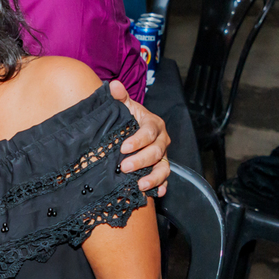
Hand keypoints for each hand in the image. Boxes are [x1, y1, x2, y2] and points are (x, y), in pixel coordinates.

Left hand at [108, 80, 169, 196]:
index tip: (123, 147)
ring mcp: (162, 156)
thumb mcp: (123, 107)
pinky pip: (165, 179)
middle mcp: (161, 141)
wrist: (129, 130)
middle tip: (124, 167)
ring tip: (140, 185)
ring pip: (163, 167)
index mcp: (153, 124)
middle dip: (141, 160)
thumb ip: (119, 97)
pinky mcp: (160, 168)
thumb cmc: (126, 119)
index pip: (149, 132)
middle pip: (156, 152)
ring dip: (153, 177)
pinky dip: (161, 186)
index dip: (138, 140)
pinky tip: (156, 193)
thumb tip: (113, 85)